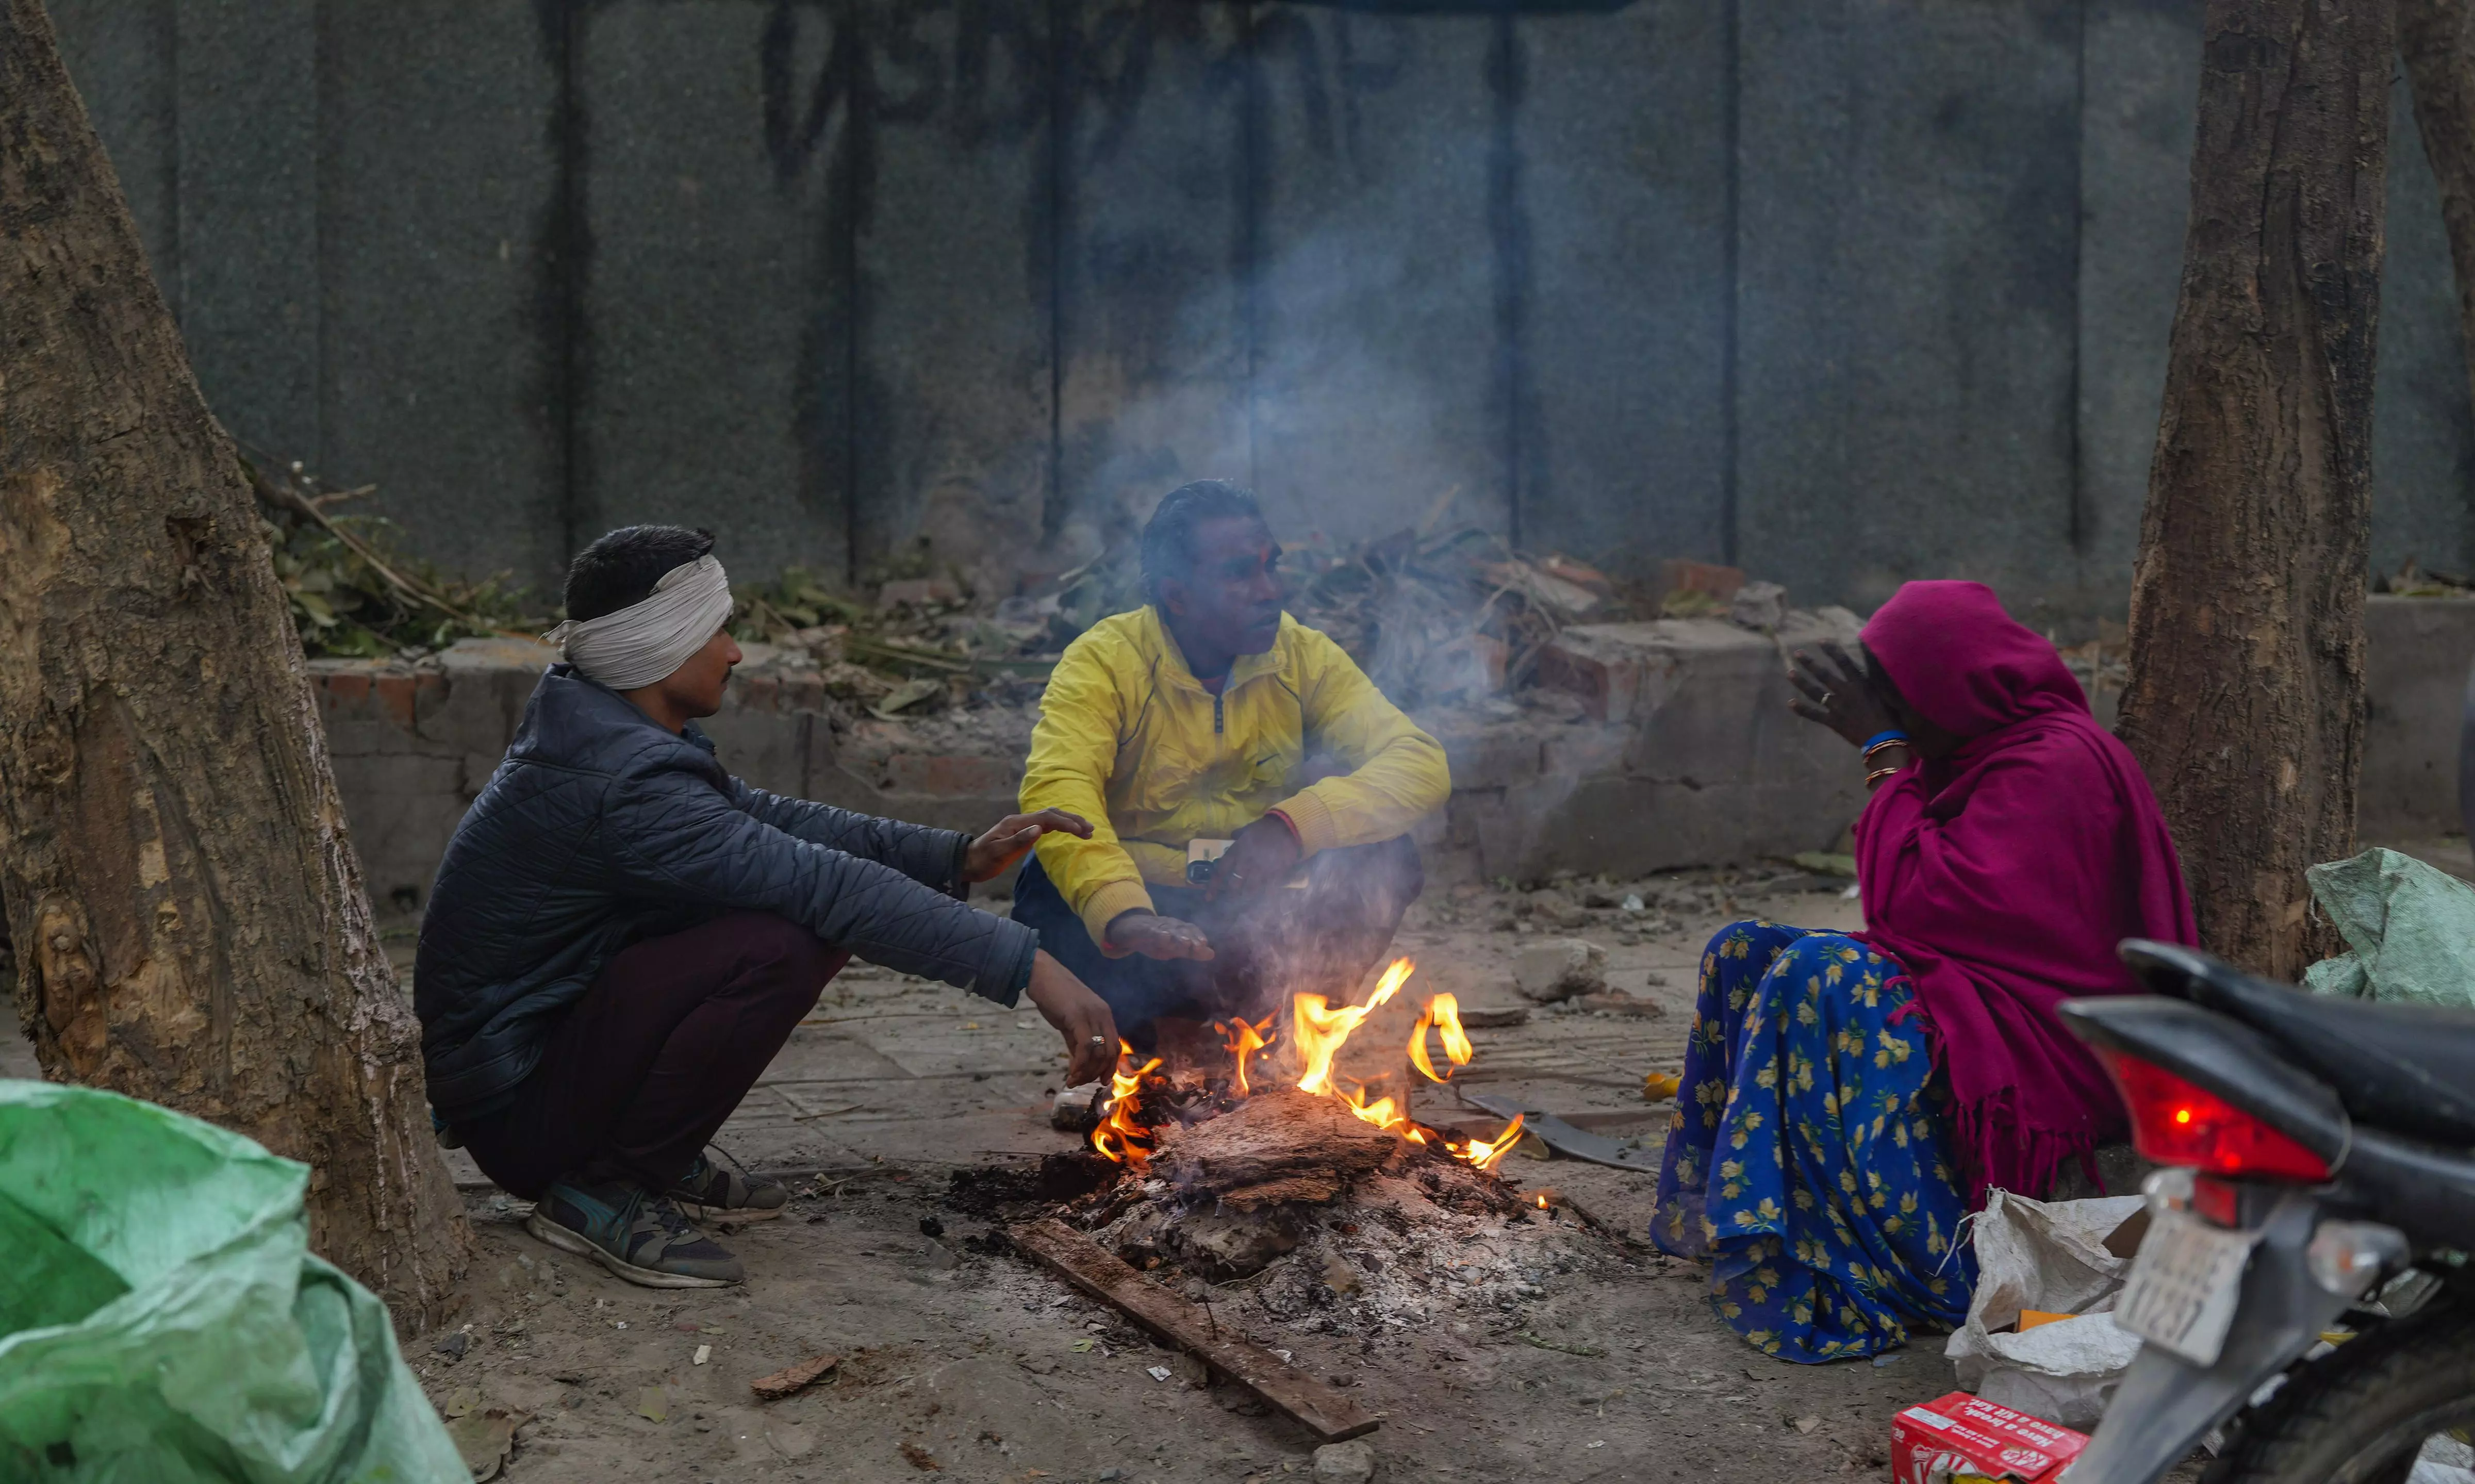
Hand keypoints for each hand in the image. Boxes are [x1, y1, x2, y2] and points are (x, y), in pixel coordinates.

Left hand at [964, 808, 1092, 882]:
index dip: (1065, 823)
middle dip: (1072, 820)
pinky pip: (1046, 825)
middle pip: (1051, 814)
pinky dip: (1060, 826)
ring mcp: (1022, 826)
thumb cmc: (982, 860)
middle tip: (1090, 829)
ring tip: (1086, 830)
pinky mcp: (1023, 833)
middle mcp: (1021, 821)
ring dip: (1068, 822)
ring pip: (1050, 818)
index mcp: (1016, 823)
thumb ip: (1019, 840)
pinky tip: (1069, 831)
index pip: (1046, 818)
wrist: (969, 862)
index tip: (1080, 832)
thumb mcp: (998, 853)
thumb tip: (1039, 829)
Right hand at [1025, 950, 1118, 1084]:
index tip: (1101, 1081)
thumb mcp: (1070, 1020)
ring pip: (1099, 1052)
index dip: (1110, 1067)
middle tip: (1083, 1083)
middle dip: (1099, 1073)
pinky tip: (1071, 1073)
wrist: (1040, 974)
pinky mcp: (1078, 1017)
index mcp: (1104, 1014)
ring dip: (1087, 1072)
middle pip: (1111, 1052)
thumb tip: (1080, 1063)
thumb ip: (1077, 1040)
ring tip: (1073, 1080)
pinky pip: (1085, 1047)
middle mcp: (1103, 1014)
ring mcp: (1092, 1015)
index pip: (1115, 1046)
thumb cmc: (1054, 996)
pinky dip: (1080, 1065)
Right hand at [1107, 911, 1215, 960]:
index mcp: (1178, 928)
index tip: (1204, 944)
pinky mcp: (1143, 929)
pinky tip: (1165, 937)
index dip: (1198, 935)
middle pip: (1182, 928)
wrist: (1129, 930)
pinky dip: (1158, 933)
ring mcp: (1156, 925)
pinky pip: (1152, 931)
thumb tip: (1212, 954)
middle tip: (1198, 946)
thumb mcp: (1173, 948)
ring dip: (1178, 935)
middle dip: (1191, 936)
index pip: (1190, 928)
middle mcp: (1169, 924)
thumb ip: (1191, 952)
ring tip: (1186, 942)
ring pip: (1169, 929)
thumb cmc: (1155, 940)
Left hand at [1205, 815, 1302, 902]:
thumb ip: (1239, 835)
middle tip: (1232, 901)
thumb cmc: (1265, 827)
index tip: (1209, 898)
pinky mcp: (1275, 875)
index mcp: (1236, 852)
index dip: (1213, 886)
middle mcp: (1245, 864)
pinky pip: (1268, 890)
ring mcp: (1260, 871)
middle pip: (1234, 886)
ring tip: (1247, 902)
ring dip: (1247, 896)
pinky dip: (1265, 894)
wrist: (1287, 827)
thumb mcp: (1248, 829)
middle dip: (1232, 895)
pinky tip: (1265, 897)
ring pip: (1250, 891)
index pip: (1220, 872)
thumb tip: (1232, 835)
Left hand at [1788, 641, 1900, 749]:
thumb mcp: (1885, 691)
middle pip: (1823, 674)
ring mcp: (1836, 707)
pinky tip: (1790, 703)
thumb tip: (1872, 657)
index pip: (1843, 662)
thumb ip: (1875, 675)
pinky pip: (1814, 714)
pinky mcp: (1832, 721)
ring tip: (1789, 673)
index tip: (1820, 641)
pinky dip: (1802, 709)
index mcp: (1859, 683)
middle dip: (1809, 663)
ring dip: (1801, 682)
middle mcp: (1844, 692)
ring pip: (1814, 692)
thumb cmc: (1890, 715)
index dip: (1831, 651)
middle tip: (1797, 653)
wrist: (1883, 739)